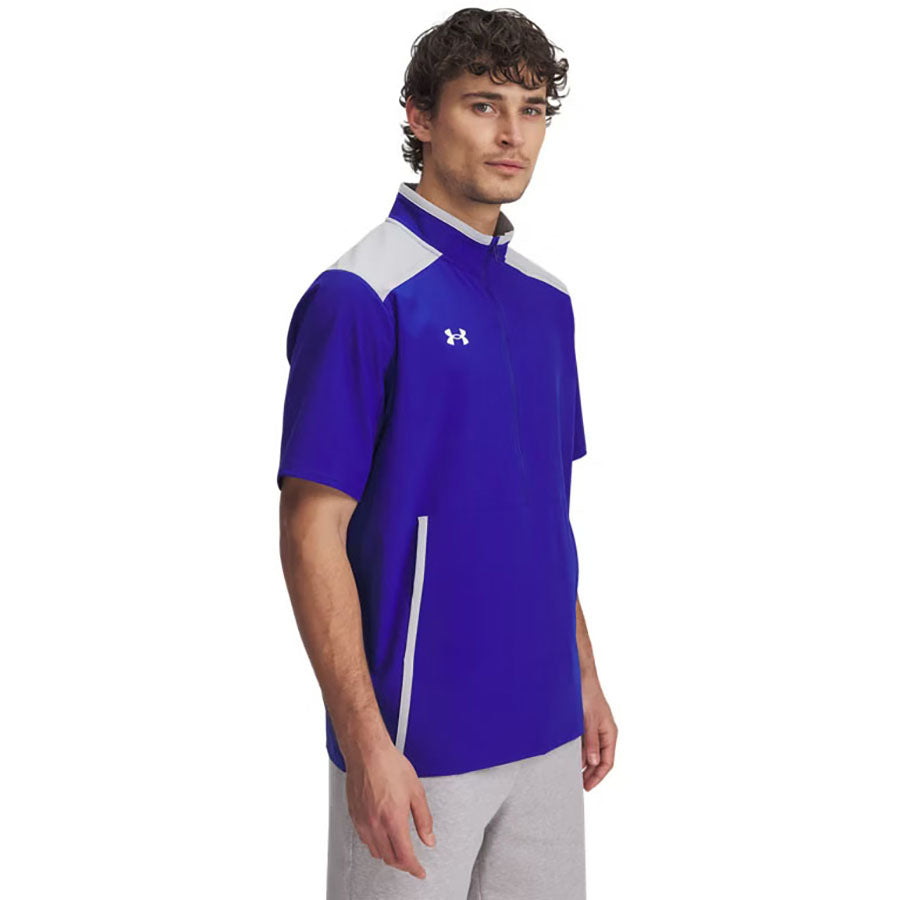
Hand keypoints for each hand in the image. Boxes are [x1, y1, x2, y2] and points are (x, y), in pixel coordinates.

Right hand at [344, 741, 435, 878]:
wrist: (366, 752)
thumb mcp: (416, 791)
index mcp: (393, 819)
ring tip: (398, 850)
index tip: (419, 872)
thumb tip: (429, 839)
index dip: (414, 868)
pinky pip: (365, 840)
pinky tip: (382, 836)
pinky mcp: (354, 816)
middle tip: (411, 861)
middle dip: (402, 864)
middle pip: (389, 858)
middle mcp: (376, 824)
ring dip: (388, 856)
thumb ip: (424, 819)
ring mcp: (363, 821)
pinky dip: (376, 844)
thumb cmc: (390, 765)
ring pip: (376, 852)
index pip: (404, 856)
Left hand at [581, 673, 616, 789]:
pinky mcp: (585, 724)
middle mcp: (604, 733)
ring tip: (573, 774)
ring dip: (584, 764)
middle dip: (591, 773)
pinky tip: (570, 757)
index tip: (587, 786)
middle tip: (579, 784)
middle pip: (600, 760)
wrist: (580, 676)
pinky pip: (584, 743)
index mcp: (610, 733)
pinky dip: (579, 752)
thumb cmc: (588, 695)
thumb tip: (594, 762)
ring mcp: (595, 729)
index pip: (608, 762)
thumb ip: (591, 742)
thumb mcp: (589, 721)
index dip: (599, 776)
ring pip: (592, 752)